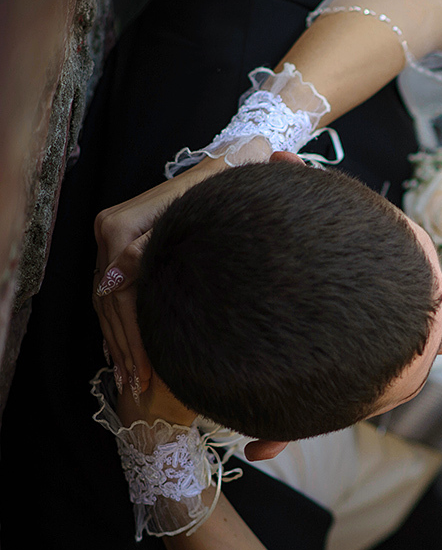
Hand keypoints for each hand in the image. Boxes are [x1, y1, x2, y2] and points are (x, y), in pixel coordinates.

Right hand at [93, 157, 227, 398]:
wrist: (226, 165)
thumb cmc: (218, 193)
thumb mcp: (195, 213)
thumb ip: (156, 244)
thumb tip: (116, 278)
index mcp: (119, 224)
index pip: (122, 291)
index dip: (134, 331)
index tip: (148, 365)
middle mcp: (107, 231)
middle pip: (111, 301)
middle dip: (128, 346)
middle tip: (141, 384)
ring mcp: (108, 242)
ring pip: (107, 304)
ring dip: (120, 344)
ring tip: (134, 382)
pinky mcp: (115, 252)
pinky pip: (109, 299)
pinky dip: (117, 331)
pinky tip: (125, 359)